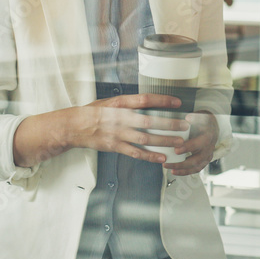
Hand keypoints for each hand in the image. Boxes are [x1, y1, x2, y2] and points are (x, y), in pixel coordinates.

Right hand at [69, 93, 188, 163]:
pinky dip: (149, 156)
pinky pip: (135, 153)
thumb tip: (150, 102)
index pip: (145, 100)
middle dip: (169, 124)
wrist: (75, 126)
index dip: (162, 100)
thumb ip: (130, 103)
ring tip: (178, 142)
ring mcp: (118, 134)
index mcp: (121, 104)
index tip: (177, 102)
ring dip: (163, 141)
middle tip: (184, 125)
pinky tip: (161, 158)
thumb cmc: (94, 112)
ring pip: (145, 138)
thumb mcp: (112, 101)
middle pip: (149, 121)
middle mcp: (121, 118)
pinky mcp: (115, 146)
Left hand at [163, 111, 218, 175]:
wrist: (211, 127)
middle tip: (168, 163)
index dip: (187, 148)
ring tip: (170, 169)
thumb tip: (188, 118)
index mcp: (208, 137)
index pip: (198, 144)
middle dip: (181, 163)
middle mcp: (209, 148)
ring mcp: (207, 156)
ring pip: (196, 166)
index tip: (176, 150)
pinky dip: (185, 172)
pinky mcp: (204, 161)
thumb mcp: (200, 116)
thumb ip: (194, 117)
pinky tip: (175, 172)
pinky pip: (196, 169)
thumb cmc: (203, 122)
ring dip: (182, 169)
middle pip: (196, 159)